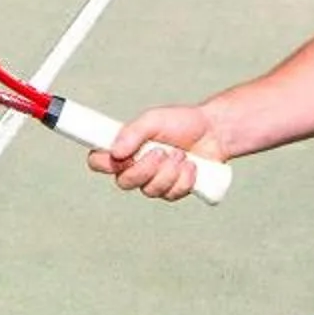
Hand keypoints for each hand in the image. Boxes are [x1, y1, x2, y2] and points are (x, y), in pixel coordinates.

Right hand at [87, 105, 224, 201]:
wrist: (214, 132)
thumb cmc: (182, 123)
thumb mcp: (154, 119)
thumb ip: (132, 133)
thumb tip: (115, 151)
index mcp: (125, 149)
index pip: (98, 162)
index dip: (103, 162)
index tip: (119, 155)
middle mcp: (135, 168)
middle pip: (123, 182)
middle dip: (145, 168)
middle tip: (161, 151)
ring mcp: (154, 182)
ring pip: (149, 191)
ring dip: (169, 172)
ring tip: (182, 155)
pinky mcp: (173, 191)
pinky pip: (171, 194)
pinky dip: (184, 179)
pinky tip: (192, 166)